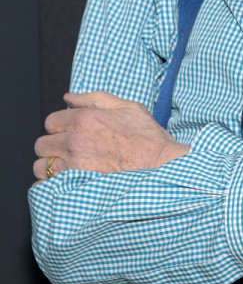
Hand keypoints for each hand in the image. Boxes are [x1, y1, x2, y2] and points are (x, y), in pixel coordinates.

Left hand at [33, 92, 188, 180]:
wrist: (161, 166)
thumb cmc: (148, 138)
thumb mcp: (128, 107)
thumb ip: (95, 98)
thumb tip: (69, 98)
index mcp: (86, 119)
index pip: (51, 122)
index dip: (61, 127)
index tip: (72, 133)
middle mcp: (75, 141)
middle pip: (42, 144)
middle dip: (54, 146)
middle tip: (72, 150)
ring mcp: (73, 165)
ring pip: (41, 166)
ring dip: (51, 166)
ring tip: (70, 167)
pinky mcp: (74, 186)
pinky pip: (46, 186)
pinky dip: (53, 185)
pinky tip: (68, 182)